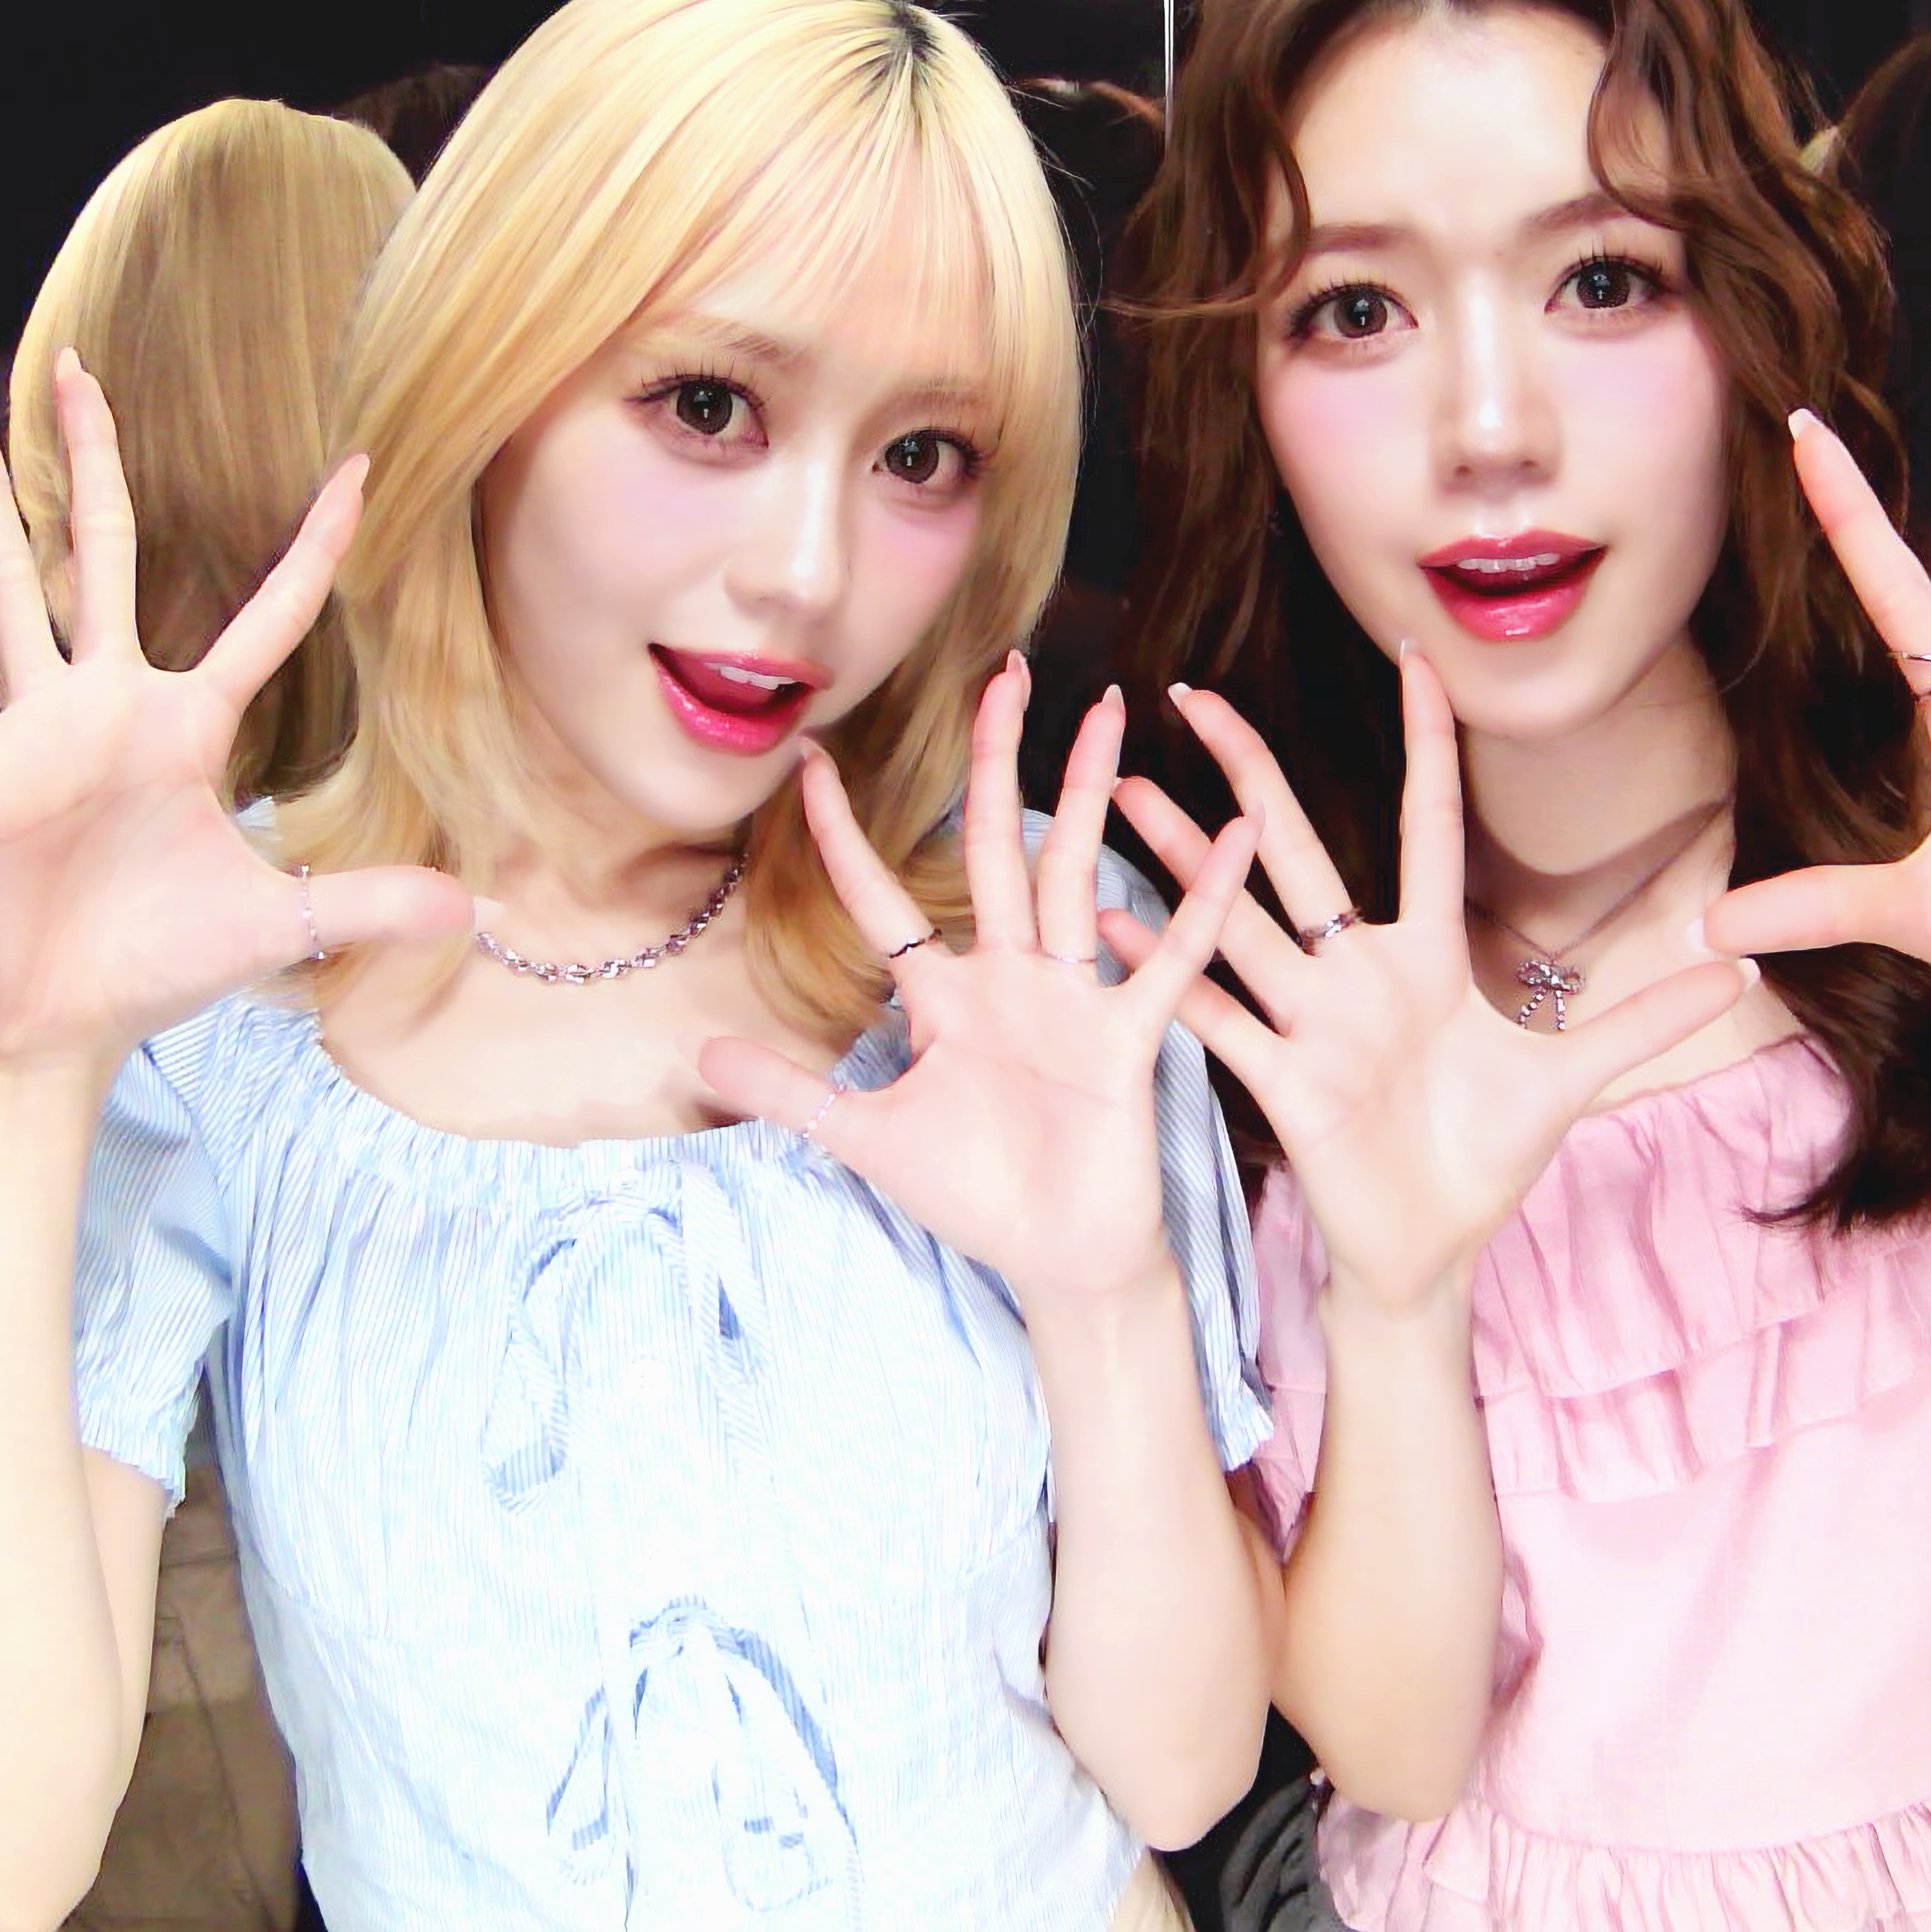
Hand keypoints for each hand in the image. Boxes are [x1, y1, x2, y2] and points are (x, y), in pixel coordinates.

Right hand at [0, 357, 467, 1081]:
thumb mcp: (283, 927)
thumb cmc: (156, 964)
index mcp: (189, 725)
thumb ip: (368, 902)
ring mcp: (39, 730)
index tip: (356, 466)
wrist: (66, 1029)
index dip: (313, 547)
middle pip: (106, 555)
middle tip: (82, 367)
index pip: (269, 616)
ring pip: (14, 589)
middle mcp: (110, 705)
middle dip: (96, 462)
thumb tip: (473, 907)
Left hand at [696, 659, 1264, 1306]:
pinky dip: (1201, 900)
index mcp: (944, 996)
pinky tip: (1232, 837)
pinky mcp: (1126, 1035)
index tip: (811, 763)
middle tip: (1004, 673)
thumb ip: (790, 1093)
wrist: (1059, 1259)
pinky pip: (1166, 958)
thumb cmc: (974, 1195)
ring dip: (1090, 791)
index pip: (883, 898)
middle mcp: (1008, 976)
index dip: (844, 834)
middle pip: (996, 844)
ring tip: (1105, 710)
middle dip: (996, 759)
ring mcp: (1071, 996)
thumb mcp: (865, 1138)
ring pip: (1074, 872)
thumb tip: (698, 1053)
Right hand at [1104, 656, 1755, 1322]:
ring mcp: (1310, 1022)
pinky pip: (1214, 1015)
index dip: (1424, 744)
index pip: (1426, 826)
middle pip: (1294, 850)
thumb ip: (1648, 1016)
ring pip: (1238, 919)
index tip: (1413, 658)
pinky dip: (1164, 971)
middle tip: (1187, 697)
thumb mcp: (1576, 1081)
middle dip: (1242, 772)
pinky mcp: (1282, 1082)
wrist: (1431, 1255)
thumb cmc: (1487, 1159)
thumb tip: (1742, 966)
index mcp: (1427, 957)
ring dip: (1181, 856)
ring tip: (1120, 792)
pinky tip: (1105, 924)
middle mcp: (1357, 973)